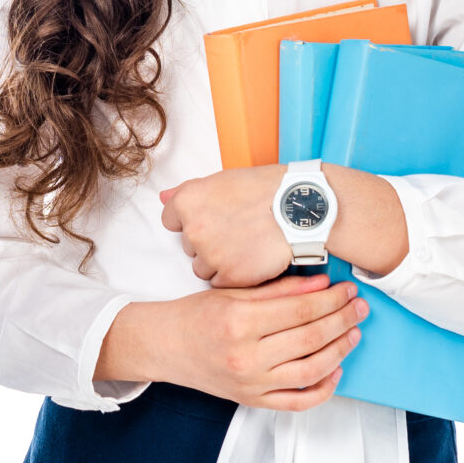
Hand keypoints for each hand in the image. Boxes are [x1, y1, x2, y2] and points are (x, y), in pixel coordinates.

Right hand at [95, 273, 367, 410]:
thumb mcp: (233, 292)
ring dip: (339, 350)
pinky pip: (297, 402)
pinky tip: (335, 370)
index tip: (347, 290)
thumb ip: (278, 289)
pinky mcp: (252, 400)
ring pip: (311, 369)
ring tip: (353, 333)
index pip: (301, 310)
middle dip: (342, 320)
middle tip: (359, 308)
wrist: (163, 346)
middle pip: (310, 337)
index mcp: (240, 321)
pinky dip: (322, 389)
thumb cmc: (195, 315)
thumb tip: (322, 284)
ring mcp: (251, 382)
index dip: (331, 299)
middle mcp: (246, 355)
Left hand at [159, 166, 293, 287]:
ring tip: (245, 245)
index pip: (170, 221)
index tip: (213, 219)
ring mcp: (210, 254)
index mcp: (187, 201)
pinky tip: (250, 259)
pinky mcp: (229, 275)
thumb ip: (188, 192)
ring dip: (218, 262)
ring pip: (202, 267)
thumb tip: (163, 197)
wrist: (300, 208)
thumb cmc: (265, 189)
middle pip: (189, 246)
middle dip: (207, 242)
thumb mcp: (222, 180)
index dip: (192, 221)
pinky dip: (233, 276)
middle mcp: (193, 229)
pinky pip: (219, 282)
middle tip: (237, 230)